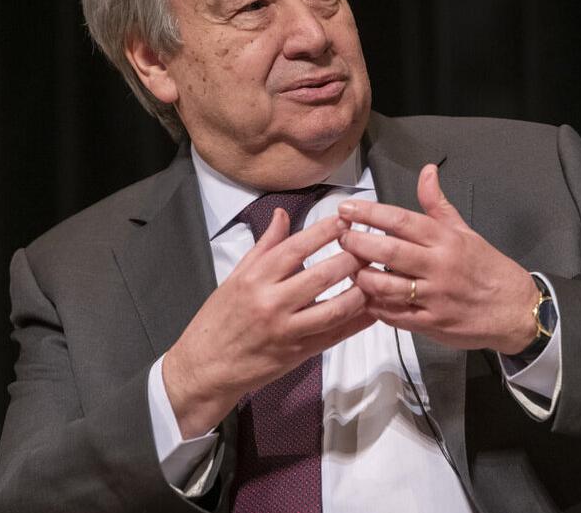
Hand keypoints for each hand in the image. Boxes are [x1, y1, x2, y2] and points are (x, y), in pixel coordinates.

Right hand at [162, 210, 373, 437]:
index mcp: (255, 278)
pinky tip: (373, 309)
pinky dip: (357, 322)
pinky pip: (335, 335)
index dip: (324, 232)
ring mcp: (287, 330)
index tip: (346, 220)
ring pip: (334, 308)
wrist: (205, 366)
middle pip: (321, 276)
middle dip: (351, 259)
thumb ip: (265, 246)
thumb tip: (282, 215)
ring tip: (374, 277)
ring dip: (360, 292)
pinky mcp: (298, 353)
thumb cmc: (220, 318)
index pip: (296, 248)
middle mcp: (272, 302)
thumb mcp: (237, 276)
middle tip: (370, 247)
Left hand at [337, 164, 538, 354]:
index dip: (369, 214)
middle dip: (358, 243)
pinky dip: (375, 306)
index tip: (346, 209)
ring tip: (349, 269)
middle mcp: (439, 266)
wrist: (516, 310)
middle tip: (340, 236)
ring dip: (362, 277)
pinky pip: (394, 315)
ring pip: (386, 287)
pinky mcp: (431, 324)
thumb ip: (438, 204)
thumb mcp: (466, 231)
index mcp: (446, 240)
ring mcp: (434, 297)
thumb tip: (427, 170)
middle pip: (388, 252)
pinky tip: (365, 298)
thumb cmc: (488, 268)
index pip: (401, 221)